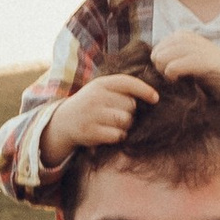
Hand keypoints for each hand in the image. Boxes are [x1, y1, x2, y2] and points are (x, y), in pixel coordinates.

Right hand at [35, 71, 157, 165]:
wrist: (63, 122)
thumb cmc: (90, 105)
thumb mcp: (100, 90)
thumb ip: (121, 89)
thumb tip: (153, 96)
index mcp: (100, 84)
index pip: (127, 82)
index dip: (144, 90)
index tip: (155, 98)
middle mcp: (95, 97)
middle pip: (130, 106)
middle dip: (130, 113)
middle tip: (118, 115)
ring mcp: (92, 114)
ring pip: (126, 121)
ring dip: (126, 125)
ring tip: (114, 125)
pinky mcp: (90, 131)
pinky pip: (118, 135)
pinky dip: (118, 136)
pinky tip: (109, 134)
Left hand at [152, 35, 219, 108]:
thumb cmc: (215, 74)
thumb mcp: (191, 61)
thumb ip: (174, 58)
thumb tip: (153, 64)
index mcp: (186, 36)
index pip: (159, 46)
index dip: (158, 60)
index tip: (166, 73)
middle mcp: (191, 39)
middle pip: (159, 50)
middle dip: (158, 66)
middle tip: (169, 78)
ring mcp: (199, 48)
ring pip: (165, 56)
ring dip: (164, 70)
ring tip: (173, 79)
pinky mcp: (205, 62)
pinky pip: (176, 65)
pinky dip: (172, 74)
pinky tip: (176, 80)